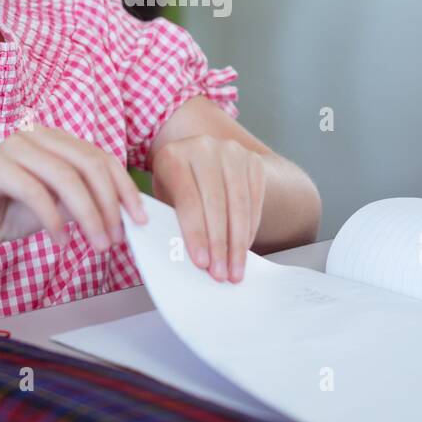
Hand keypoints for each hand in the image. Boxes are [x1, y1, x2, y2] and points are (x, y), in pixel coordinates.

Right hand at [0, 124, 147, 264]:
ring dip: (88, 215)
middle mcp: (35, 134)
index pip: (101, 157)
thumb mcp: (58, 207)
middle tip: (117, 238)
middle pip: (88, 164)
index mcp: (55, 139)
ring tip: (97, 244)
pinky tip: (61, 241)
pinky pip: (33, 191)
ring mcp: (11, 145)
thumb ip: (87, 202)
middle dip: (109, 204)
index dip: (124, 188)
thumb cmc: (9, 213)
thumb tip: (125, 214)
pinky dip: (53, 219)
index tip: (140, 219)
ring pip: (65, 177)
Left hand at [151, 136, 265, 282]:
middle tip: (220, 274)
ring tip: (235, 269)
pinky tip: (244, 248)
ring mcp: (231, 151)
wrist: (203, 159)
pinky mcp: (252, 160)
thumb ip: (172, 221)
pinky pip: (254, 200)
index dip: (196, 234)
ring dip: (238, 242)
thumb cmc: (178, 186)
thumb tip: (183, 258)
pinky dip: (250, 228)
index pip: (188, 200)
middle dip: (219, 244)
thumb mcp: (166, 198)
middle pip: (216, 203)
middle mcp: (203, 147)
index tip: (201, 263)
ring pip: (239, 204)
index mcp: (173, 155)